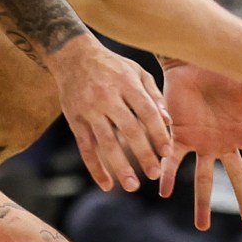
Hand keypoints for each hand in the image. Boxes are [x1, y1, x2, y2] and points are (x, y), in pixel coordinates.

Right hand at [48, 41, 171, 192]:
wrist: (72, 56)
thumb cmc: (112, 65)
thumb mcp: (136, 72)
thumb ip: (154, 96)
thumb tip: (168, 122)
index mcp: (126, 84)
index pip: (146, 112)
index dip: (157, 133)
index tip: (167, 153)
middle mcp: (107, 97)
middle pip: (128, 130)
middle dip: (142, 153)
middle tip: (155, 173)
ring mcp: (88, 110)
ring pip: (105, 142)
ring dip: (119, 166)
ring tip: (132, 185)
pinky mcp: (74, 119)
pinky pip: (85, 147)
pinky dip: (95, 167)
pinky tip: (106, 184)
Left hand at [158, 63, 241, 228]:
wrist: (191, 61)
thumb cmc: (223, 70)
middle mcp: (223, 143)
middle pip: (236, 178)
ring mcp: (201, 142)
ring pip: (204, 179)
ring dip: (202, 203)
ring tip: (201, 227)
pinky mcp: (178, 135)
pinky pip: (173, 160)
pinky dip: (168, 175)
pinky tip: (164, 191)